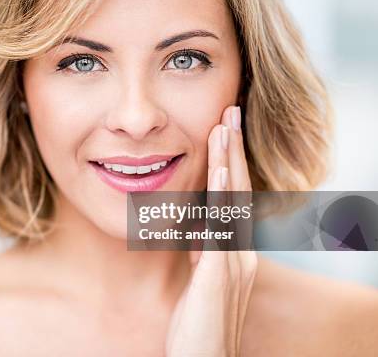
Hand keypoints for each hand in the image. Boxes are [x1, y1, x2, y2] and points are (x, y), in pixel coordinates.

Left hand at [166, 105, 256, 355]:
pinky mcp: (220, 275)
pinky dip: (223, 197)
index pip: (231, 200)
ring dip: (229, 162)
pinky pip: (222, 227)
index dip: (229, 165)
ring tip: (224, 127)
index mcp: (233, 253)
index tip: (222, 132)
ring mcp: (233, 263)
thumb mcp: (200, 281)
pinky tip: (221, 172)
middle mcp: (240, 253)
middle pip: (237, 192)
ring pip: (232, 202)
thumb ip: (203, 254)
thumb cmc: (199, 326)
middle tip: (230, 112)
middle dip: (233, 151)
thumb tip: (199, 230)